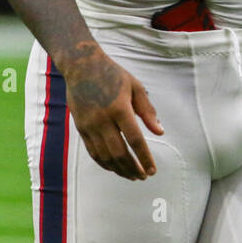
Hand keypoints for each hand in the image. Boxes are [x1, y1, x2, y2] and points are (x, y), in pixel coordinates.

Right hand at [61, 49, 163, 180]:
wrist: (81, 66)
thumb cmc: (113, 75)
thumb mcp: (135, 87)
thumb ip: (148, 111)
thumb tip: (160, 132)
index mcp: (119, 108)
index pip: (134, 139)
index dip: (144, 157)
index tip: (153, 170)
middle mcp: (103, 119)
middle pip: (119, 153)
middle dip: (133, 168)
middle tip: (144, 176)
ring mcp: (89, 125)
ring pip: (105, 156)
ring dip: (119, 170)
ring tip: (132, 176)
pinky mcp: (81, 128)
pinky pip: (93, 152)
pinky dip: (105, 164)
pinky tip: (115, 168)